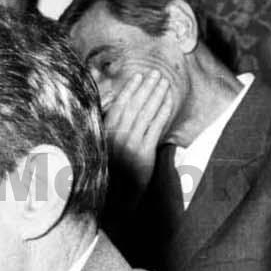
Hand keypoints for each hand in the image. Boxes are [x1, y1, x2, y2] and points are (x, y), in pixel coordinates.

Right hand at [101, 71, 175, 189]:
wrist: (117, 197)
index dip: (129, 89)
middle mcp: (116, 137)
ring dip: (156, 95)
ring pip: (146, 113)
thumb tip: (110, 103)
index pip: (119, 105)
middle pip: (134, 105)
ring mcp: (131, 144)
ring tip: (164, 83)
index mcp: (104, 133)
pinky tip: (168, 101)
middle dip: (146, 87)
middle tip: (156, 73)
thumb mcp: (101, 147)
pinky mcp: (144, 153)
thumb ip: (106, 126)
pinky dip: (162, 112)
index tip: (138, 76)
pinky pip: (156, 127)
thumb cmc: (110, 170)